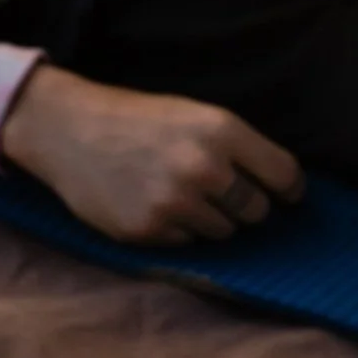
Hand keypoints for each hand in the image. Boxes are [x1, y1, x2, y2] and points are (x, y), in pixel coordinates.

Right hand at [0, 63, 304, 245]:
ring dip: (210, 219)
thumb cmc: (137, 119)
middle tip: (219, 192)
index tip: (283, 194)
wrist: (69, 129)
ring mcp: (175, 202)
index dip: (288, 189)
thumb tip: (281, 189)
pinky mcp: (148, 229)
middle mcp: (203, 168)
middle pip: (257, 211)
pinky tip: (153, 204)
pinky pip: (187, 243)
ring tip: (179, 194)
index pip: (284, 176)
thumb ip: (236, 147)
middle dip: (244, 205)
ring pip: (224, 232)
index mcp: (221, 130)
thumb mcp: (193, 114)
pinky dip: (177, 229)